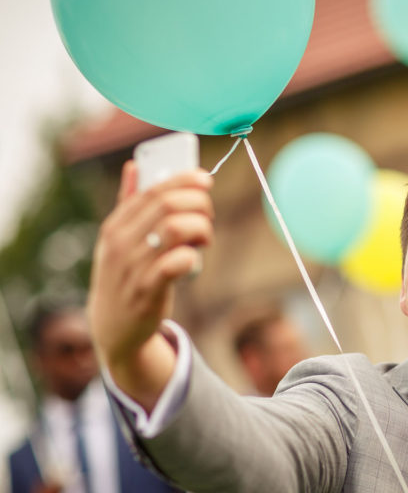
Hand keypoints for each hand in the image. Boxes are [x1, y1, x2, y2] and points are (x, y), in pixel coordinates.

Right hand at [87, 162, 213, 409]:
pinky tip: (193, 260)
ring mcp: (133, 267)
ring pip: (175, 228)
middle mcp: (121, 242)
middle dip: (198, 204)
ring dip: (200, 228)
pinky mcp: (147, 291)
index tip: (205, 180)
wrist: (114, 327)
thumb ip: (128, 203)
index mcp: (116, 225)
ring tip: (204, 239)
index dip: (184, 179)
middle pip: (168, 205)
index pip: (153, 189)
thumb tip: (134, 165)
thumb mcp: (119, 239)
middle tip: (208, 216)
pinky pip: (176, 263)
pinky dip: (192, 256)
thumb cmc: (124, 276)